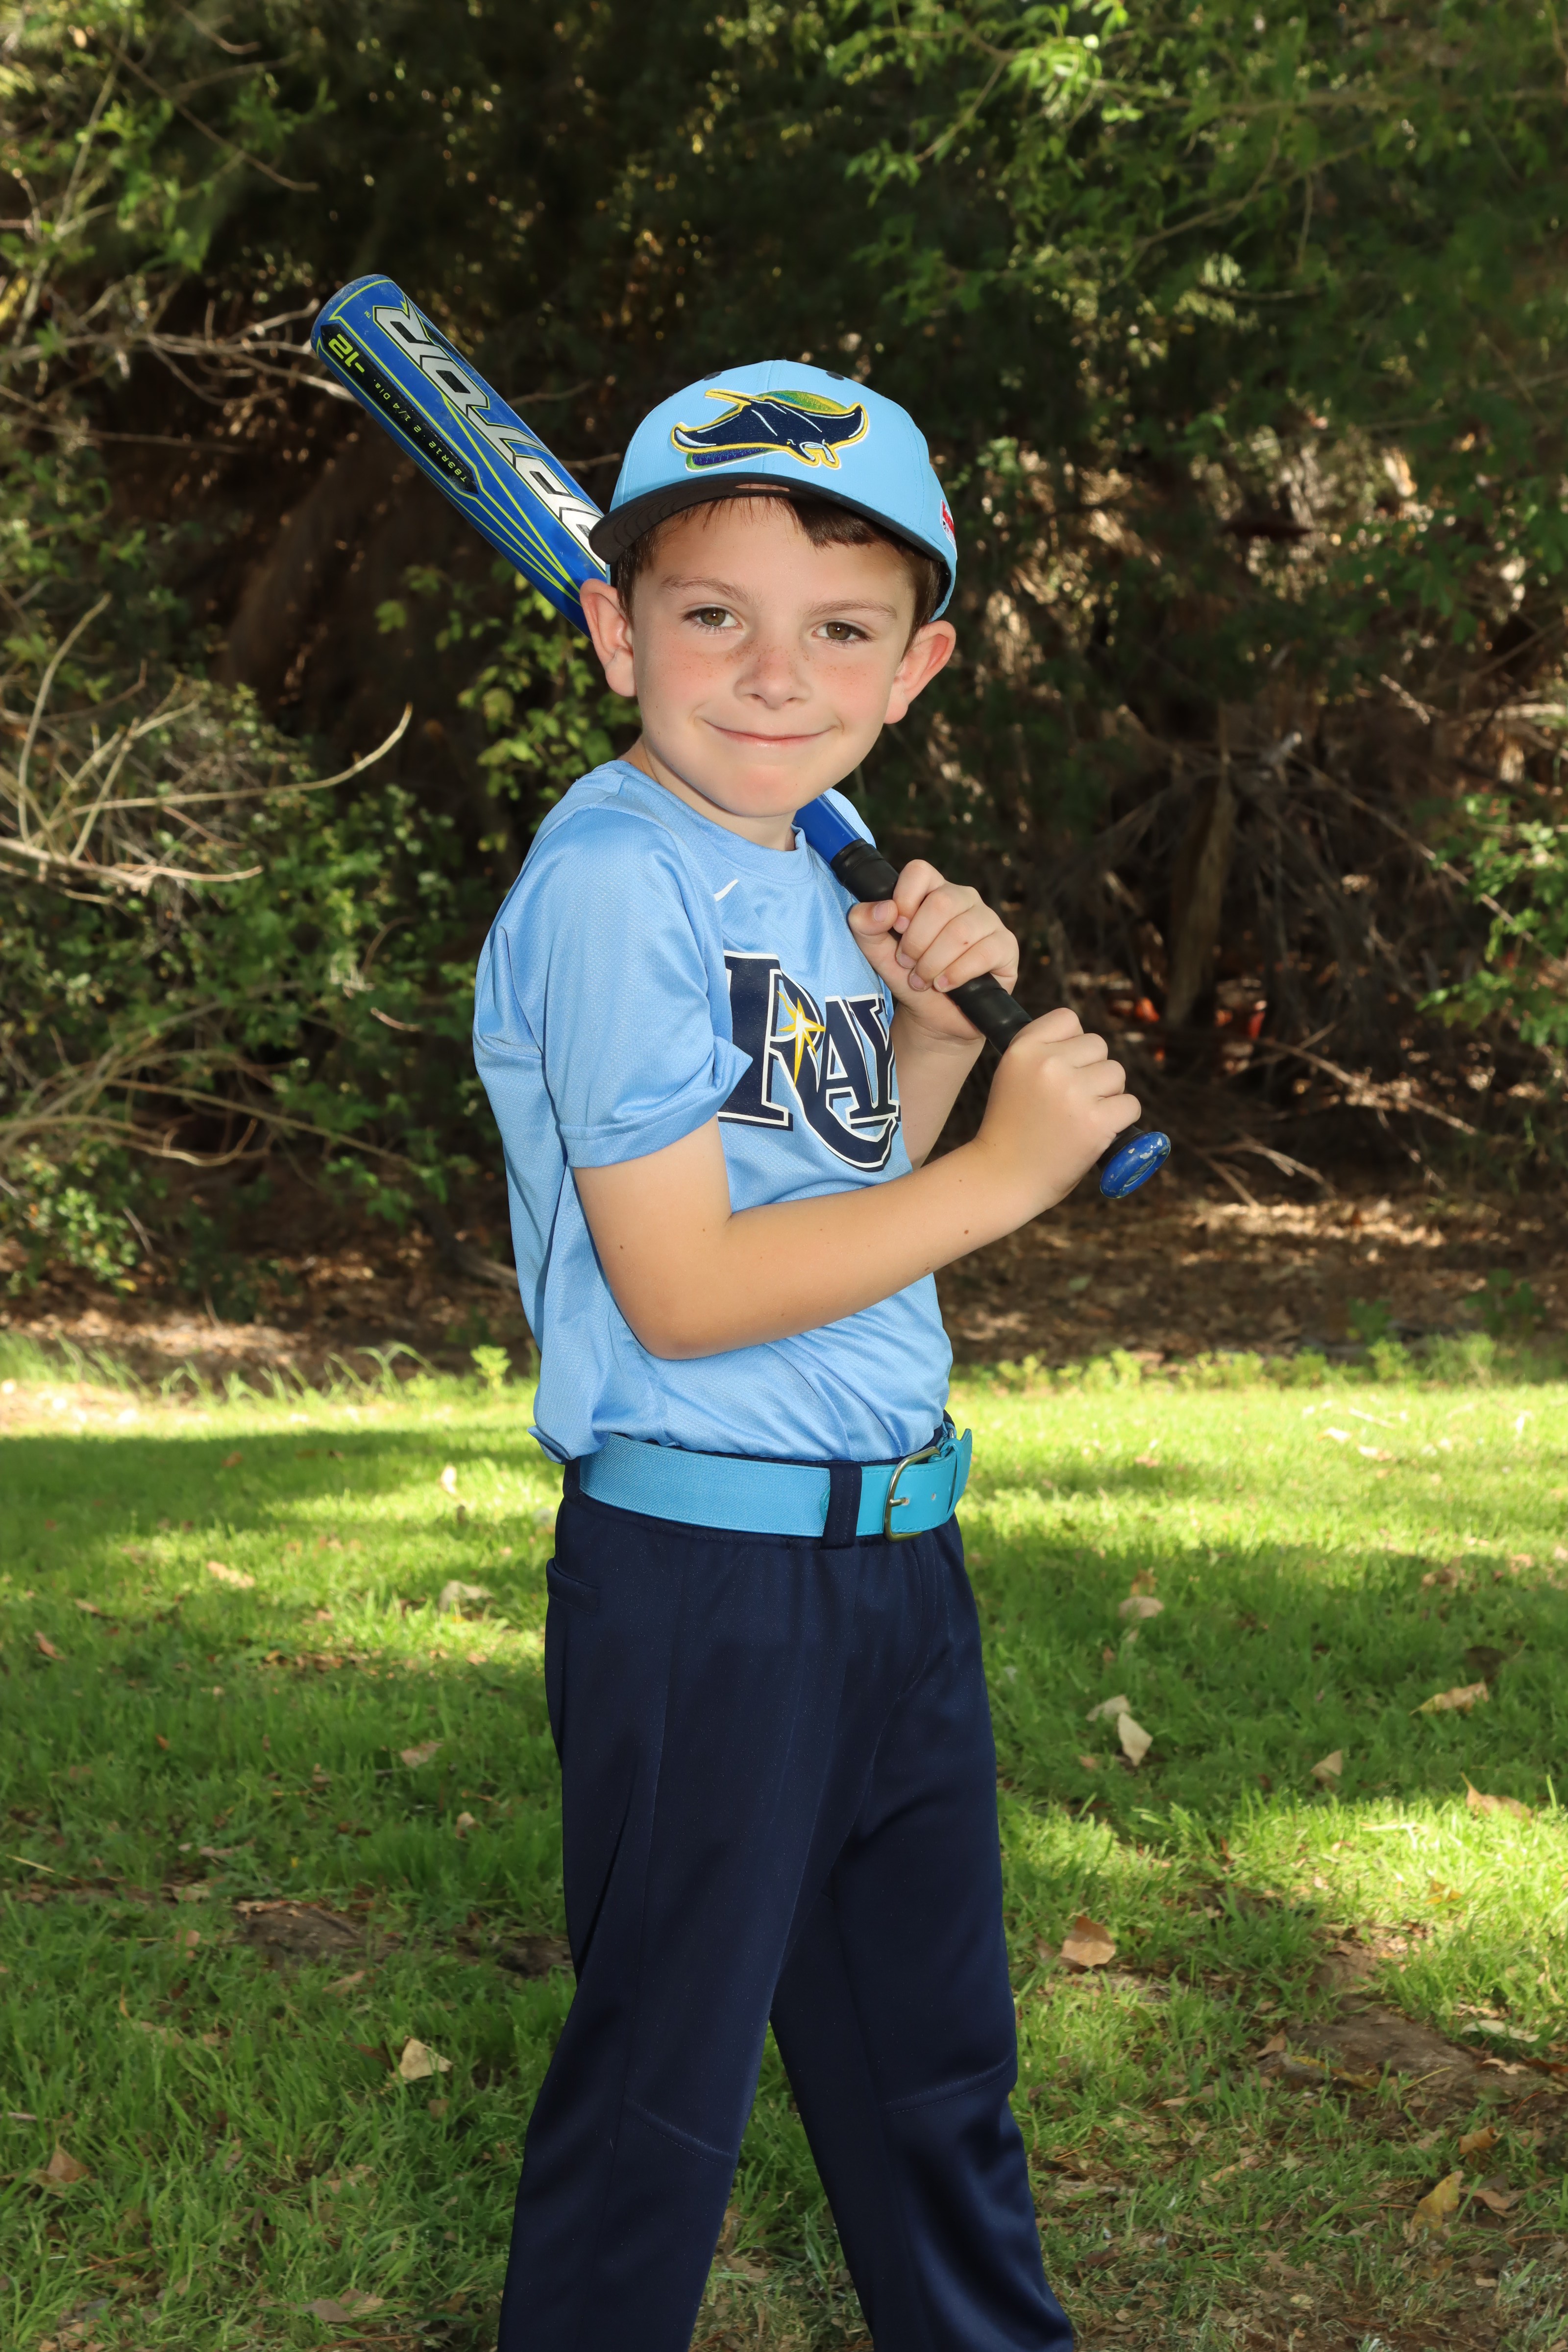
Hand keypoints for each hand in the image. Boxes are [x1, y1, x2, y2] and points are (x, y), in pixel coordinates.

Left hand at [846, 859, 1018, 1043]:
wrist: (934, 1017)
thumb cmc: (909, 978)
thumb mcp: (878, 953)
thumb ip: (865, 926)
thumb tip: (884, 909)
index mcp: (932, 891)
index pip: (920, 872)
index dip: (904, 899)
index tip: (897, 929)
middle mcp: (964, 899)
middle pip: (941, 903)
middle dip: (917, 942)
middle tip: (908, 964)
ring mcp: (988, 921)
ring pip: (961, 931)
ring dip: (934, 962)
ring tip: (923, 980)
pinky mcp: (1005, 946)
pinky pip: (983, 952)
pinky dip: (956, 974)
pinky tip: (944, 985)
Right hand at [966, 1006, 1138, 1219]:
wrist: (1002, 1178)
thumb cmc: (1011, 1128)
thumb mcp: (1011, 1076)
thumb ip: (1042, 1051)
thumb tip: (1083, 1040)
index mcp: (1023, 1049)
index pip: (1068, 1019)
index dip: (1071, 1044)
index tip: (1060, 1069)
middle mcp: (1048, 1064)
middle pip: (1098, 1046)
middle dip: (1092, 1071)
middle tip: (1070, 1101)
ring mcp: (1073, 1092)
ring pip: (1116, 1073)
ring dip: (1108, 1094)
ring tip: (1081, 1117)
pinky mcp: (1096, 1121)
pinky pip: (1130, 1105)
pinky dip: (1120, 1119)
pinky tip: (1097, 1131)